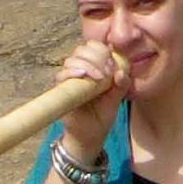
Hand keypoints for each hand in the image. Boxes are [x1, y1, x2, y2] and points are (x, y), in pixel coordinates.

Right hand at [56, 41, 128, 160]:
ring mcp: (69, 79)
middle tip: (107, 72)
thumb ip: (121, 86)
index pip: (95, 47)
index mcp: (95, 68)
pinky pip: (61, 75)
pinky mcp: (61, 90)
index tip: (112, 65)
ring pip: (72, 60)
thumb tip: (121, 73)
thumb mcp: (116, 100)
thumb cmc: (102, 116)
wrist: (89, 136)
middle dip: (96, 57)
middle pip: (82, 50)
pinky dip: (72, 72)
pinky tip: (82, 75)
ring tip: (99, 77)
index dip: (103, 51)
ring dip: (87, 64)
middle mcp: (81, 70)